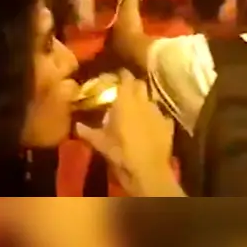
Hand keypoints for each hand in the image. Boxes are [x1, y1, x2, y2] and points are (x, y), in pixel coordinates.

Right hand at [76, 70, 179, 195]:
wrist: (149, 170)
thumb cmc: (122, 153)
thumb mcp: (102, 144)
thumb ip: (89, 133)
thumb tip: (77, 126)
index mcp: (126, 102)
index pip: (126, 79)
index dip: (122, 76)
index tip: (117, 76)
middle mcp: (144, 102)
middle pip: (140, 85)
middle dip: (134, 85)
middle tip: (125, 92)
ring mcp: (158, 112)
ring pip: (151, 99)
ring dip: (145, 101)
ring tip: (137, 109)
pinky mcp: (168, 125)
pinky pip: (161, 115)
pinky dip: (155, 117)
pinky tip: (151, 124)